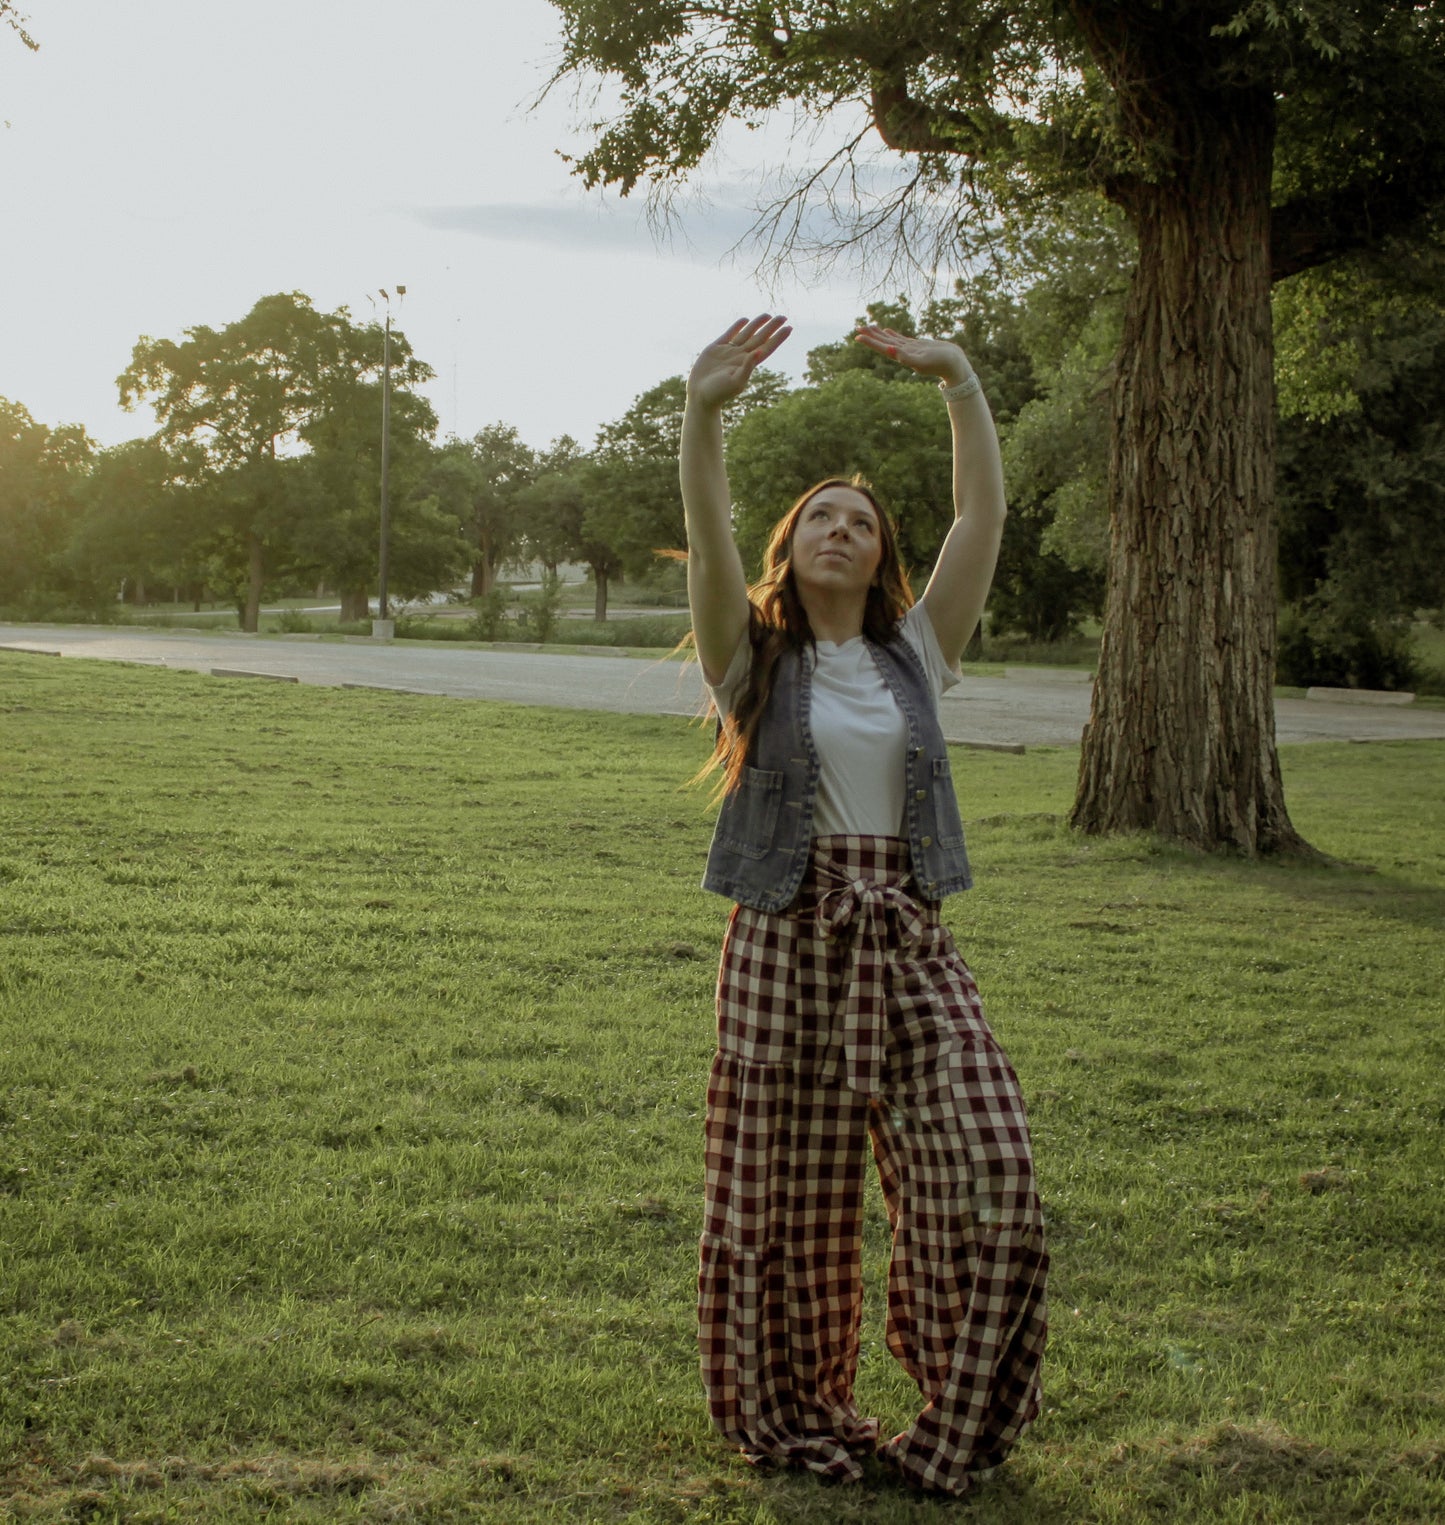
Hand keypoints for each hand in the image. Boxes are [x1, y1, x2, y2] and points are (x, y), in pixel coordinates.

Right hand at [687, 315, 790, 408]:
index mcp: (748, 364)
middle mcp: (740, 356)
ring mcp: (729, 351)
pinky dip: (737, 326)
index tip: (789, 328)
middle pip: (759, 338)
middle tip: (783, 316)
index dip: (778, 338)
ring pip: (746, 334)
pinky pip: (729, 334)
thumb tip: (759, 351)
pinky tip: (745, 320)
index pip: (767, 348)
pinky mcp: (715, 348)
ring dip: (757, 324)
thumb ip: (748, 367)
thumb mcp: (736, 381)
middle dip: (771, 327)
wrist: (699, 395)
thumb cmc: (719, 392)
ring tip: (767, 315)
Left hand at [854, 325, 972, 386]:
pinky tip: (887, 331)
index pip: (883, 348)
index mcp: (902, 357)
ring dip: (879, 334)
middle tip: (858, 327)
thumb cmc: (940, 364)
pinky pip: (901, 339)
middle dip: (871, 336)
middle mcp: (903, 354)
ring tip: (869, 326)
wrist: (954, 364)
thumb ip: (906, 358)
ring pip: (891, 340)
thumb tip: (891, 352)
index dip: (870, 342)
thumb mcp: (923, 361)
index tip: (858, 335)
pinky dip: (892, 335)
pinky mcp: (917, 346)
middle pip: (883, 343)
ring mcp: (910, 350)